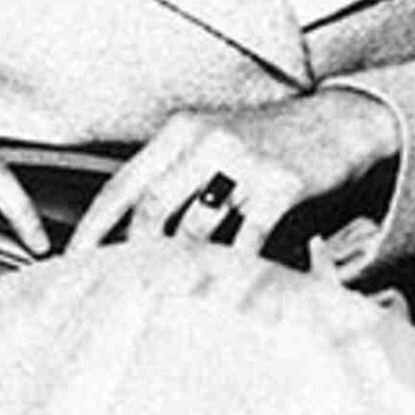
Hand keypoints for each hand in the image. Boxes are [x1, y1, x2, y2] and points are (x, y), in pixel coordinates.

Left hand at [69, 90, 396, 255]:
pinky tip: (229, 283)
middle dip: (134, 254)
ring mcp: (245, 161)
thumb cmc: (270, 143)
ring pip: (196, 228)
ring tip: (177, 292)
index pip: (123, 183)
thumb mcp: (214, 144)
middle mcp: (207, 141)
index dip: (94, 226)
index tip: (72, 259)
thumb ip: (176, 178)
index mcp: (181, 132)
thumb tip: (132, 231)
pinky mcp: (282, 184)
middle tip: (125, 286)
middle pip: (152, 208)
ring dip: (185, 265)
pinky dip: (235, 266)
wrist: (341, 122)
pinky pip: (248, 238)